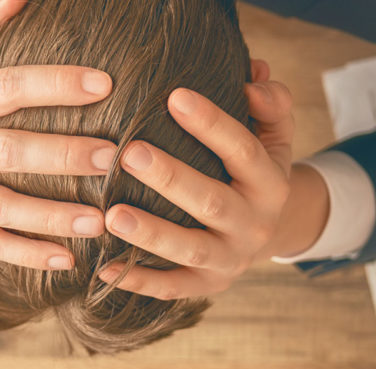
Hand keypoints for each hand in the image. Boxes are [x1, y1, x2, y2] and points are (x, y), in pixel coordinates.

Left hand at [98, 61, 324, 298]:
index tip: (174, 96)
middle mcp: (254, 224)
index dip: (212, 124)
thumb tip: (252, 74)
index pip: (243, 150)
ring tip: (112, 214)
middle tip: (129, 153)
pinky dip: (138, 281)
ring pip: (190, 248)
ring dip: (151, 233)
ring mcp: (230, 258)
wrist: (269, 233)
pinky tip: (102, 267)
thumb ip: (269, 105)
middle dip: (170, 178)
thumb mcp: (273, 138)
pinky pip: (171, 287)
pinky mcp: (206, 285)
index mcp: (270, 182)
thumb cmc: (252, 172)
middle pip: (211, 202)